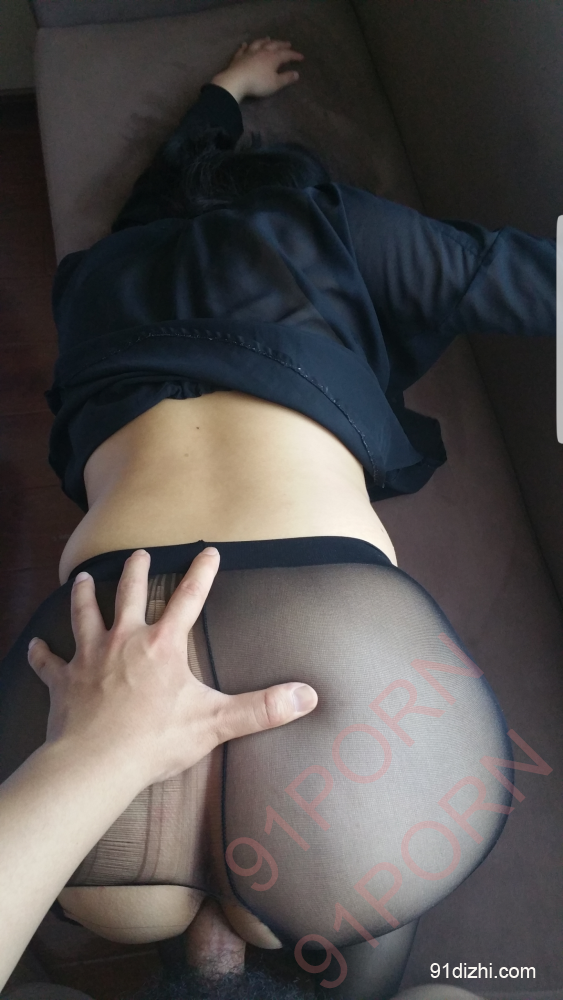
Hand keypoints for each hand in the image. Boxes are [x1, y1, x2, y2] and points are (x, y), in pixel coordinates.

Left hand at [27, 548, 317, 786]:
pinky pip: (49, 662)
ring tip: (82, 579)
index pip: (188, 598)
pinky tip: (35, 645)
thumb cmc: (154, 740)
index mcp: (162, 645)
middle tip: (138, 554)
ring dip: (84, 596)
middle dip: (136, 571)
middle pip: (129, 594)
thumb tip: (306, 696)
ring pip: (84, 615)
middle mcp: (124, 640)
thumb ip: (261, 708)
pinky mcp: (64, 681)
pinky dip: (42, 653)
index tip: (208, 551)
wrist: (96, 763)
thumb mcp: (215, 722)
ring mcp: (90, 657)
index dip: (201, 573)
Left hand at [212, 37, 304, 101]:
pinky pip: (242, 49)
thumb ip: (286, 78)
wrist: (237, 80)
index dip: (294, 55)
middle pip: (274, 45)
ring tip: (269, 38)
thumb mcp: (275, 83)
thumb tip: (296, 74)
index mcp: (273, 57)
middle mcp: (262, 51)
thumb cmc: (258, 83)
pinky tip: (245, 44)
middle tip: (288, 43)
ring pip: (259, 43)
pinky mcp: (239, 57)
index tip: (301, 57)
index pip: (286, 54)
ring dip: (265, 40)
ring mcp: (250, 52)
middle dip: (282, 44)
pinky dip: (245, 46)